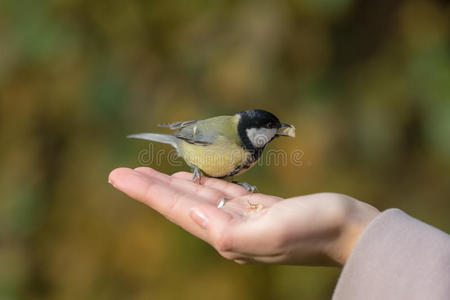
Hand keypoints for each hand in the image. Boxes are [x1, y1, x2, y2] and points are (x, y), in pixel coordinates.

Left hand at [108, 167, 379, 265]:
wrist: (349, 229)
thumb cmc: (314, 230)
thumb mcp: (270, 234)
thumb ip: (228, 233)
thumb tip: (195, 216)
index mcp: (227, 236)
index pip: (177, 209)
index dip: (146, 192)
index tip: (118, 176)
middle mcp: (230, 230)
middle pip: (181, 203)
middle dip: (151, 187)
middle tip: (122, 172)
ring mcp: (245, 219)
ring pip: (199, 197)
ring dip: (174, 185)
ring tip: (152, 175)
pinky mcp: (260, 209)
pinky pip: (223, 194)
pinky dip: (205, 185)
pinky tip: (195, 179)